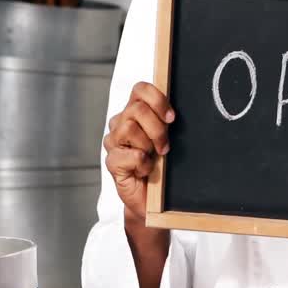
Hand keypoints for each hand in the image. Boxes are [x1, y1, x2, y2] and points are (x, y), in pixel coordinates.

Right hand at [103, 82, 173, 223]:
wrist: (153, 198)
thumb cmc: (163, 165)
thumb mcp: (170, 138)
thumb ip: (168, 120)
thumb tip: (176, 109)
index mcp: (136, 113)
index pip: (140, 89)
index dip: (157, 99)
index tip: (172, 118)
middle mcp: (121, 124)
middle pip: (136, 108)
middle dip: (157, 128)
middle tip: (164, 145)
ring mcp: (114, 143)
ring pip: (129, 128)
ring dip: (148, 145)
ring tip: (153, 157)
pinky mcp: (111, 162)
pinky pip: (128, 154)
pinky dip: (142, 163)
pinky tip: (145, 170)